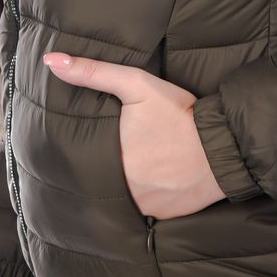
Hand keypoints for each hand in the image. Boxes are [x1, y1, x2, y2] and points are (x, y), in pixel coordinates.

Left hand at [42, 51, 226, 218]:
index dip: (85, 150)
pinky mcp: (164, 215)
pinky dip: (147, 195)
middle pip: (103, 180)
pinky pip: (146, 207)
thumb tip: (51, 61)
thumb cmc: (179, 114)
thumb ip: (93, 72)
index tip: (91, 142)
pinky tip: (155, 178)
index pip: (82, 162)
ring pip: (123, 197)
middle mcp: (124, 191)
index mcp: (110, 163)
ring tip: (136, 163)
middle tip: (120, 148)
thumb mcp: (136, 84)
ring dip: (126, 183)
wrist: (225, 146)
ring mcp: (145, 207)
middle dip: (106, 166)